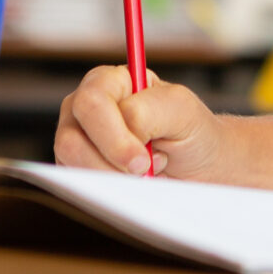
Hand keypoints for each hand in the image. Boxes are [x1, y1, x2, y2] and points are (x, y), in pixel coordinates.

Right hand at [54, 65, 230, 179]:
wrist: (202, 168)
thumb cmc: (192, 133)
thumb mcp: (182, 110)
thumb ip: (147, 109)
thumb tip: (123, 126)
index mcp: (110, 82)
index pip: (92, 102)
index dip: (114, 137)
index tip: (143, 161)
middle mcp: (87, 109)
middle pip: (71, 138)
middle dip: (110, 163)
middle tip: (144, 171)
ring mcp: (78, 141)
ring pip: (72, 165)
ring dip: (112, 177)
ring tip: (145, 172)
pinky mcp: (78, 170)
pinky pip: (79, 186)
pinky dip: (109, 191)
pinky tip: (134, 183)